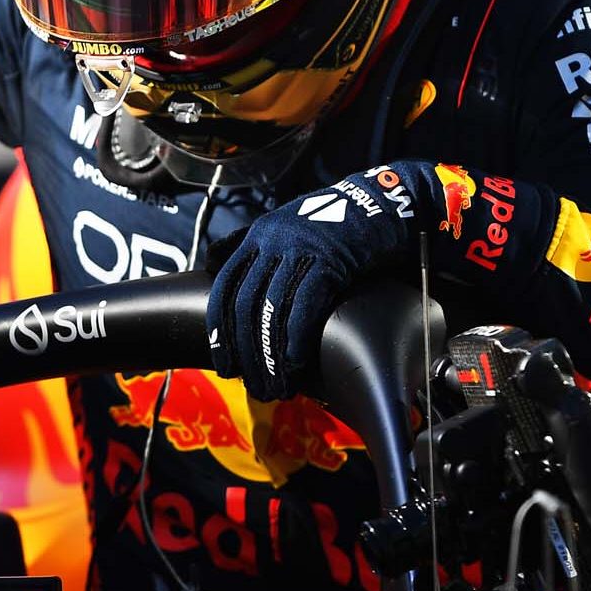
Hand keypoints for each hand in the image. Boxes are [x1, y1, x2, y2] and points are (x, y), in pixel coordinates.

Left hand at [207, 173, 413, 398]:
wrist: (379, 204)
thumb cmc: (333, 223)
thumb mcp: (285, 226)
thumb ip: (249, 244)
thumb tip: (211, 262)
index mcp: (258, 235)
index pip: (224, 288)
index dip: (220, 330)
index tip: (224, 364)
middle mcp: (273, 241)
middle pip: (246, 305)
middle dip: (247, 352)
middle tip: (254, 385)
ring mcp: (300, 249)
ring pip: (272, 310)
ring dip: (271, 356)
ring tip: (276, 385)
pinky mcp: (329, 260)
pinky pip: (304, 307)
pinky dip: (295, 339)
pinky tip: (294, 363)